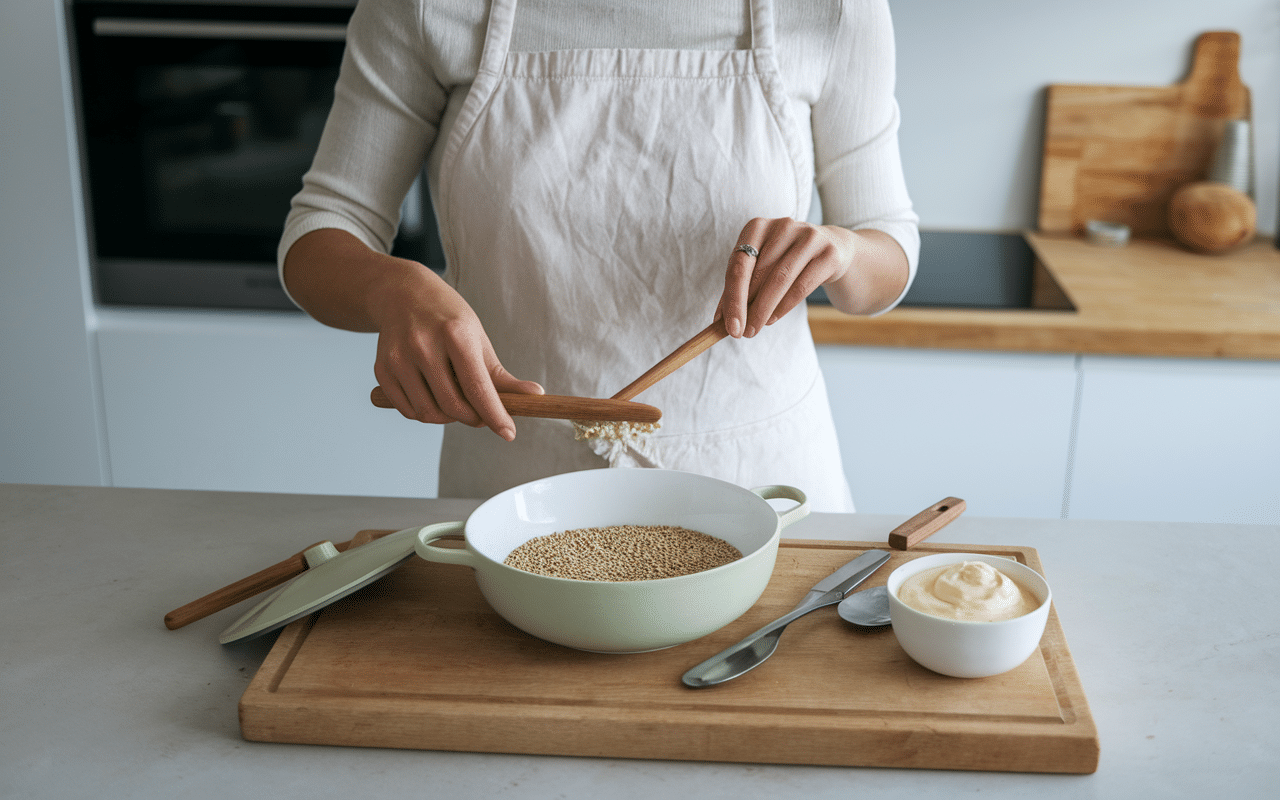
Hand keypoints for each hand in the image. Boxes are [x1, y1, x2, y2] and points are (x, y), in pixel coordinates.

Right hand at [282, 229, 541, 440]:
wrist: (401, 293)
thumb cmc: (447, 317)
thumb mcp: (477, 338)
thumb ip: (501, 374)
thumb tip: (535, 396)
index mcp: (454, 334)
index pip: (477, 386)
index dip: (495, 415)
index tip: (509, 433)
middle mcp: (423, 345)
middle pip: (452, 405)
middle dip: (472, 419)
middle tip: (480, 415)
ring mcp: (399, 358)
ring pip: (427, 413)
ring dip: (447, 419)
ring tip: (456, 403)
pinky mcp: (382, 369)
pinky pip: (407, 410)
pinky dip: (425, 414)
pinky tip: (433, 398)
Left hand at [717, 218, 908, 335]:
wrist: (834, 249)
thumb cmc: (787, 261)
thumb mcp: (762, 268)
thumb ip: (740, 289)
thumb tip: (719, 321)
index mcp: (758, 226)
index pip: (738, 264)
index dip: (731, 297)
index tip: (726, 325)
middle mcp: (783, 225)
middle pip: (758, 273)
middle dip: (745, 307)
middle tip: (739, 333)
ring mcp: (809, 236)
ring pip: (780, 280)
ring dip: (764, 310)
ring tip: (754, 329)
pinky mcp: (829, 253)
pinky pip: (802, 285)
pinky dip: (784, 306)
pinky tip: (772, 319)